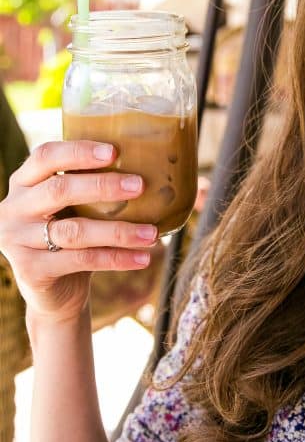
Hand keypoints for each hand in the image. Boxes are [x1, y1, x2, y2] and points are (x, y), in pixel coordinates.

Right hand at [0, 140, 158, 325]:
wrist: (54, 290)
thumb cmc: (72, 234)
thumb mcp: (75, 207)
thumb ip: (93, 187)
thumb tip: (152, 167)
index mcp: (24, 182)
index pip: (45, 156)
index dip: (78, 151)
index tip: (114, 151)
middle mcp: (14, 208)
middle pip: (59, 190)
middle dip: (103, 186)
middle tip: (140, 185)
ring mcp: (17, 240)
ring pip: (74, 231)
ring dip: (119, 231)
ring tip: (152, 233)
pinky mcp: (31, 270)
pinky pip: (81, 260)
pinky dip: (116, 258)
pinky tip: (143, 257)